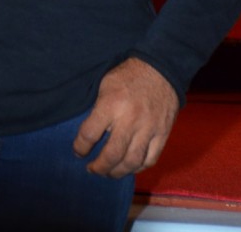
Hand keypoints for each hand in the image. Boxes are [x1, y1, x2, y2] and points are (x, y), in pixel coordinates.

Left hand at [73, 58, 178, 177]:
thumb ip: (98, 110)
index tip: (78, 151)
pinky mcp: (162, 133)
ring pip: (132, 162)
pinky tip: (129, 166)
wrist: (160, 68)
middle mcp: (130, 119)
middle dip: (99, 167)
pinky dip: (138, 168)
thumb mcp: (105, 85)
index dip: (80, 147)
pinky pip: (150, 159)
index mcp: (111, 104)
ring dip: (117, 172)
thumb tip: (89, 135)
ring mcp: (148, 128)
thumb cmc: (128, 75)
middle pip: (112, 155)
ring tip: (109, 172)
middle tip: (92, 169)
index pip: (89, 134)